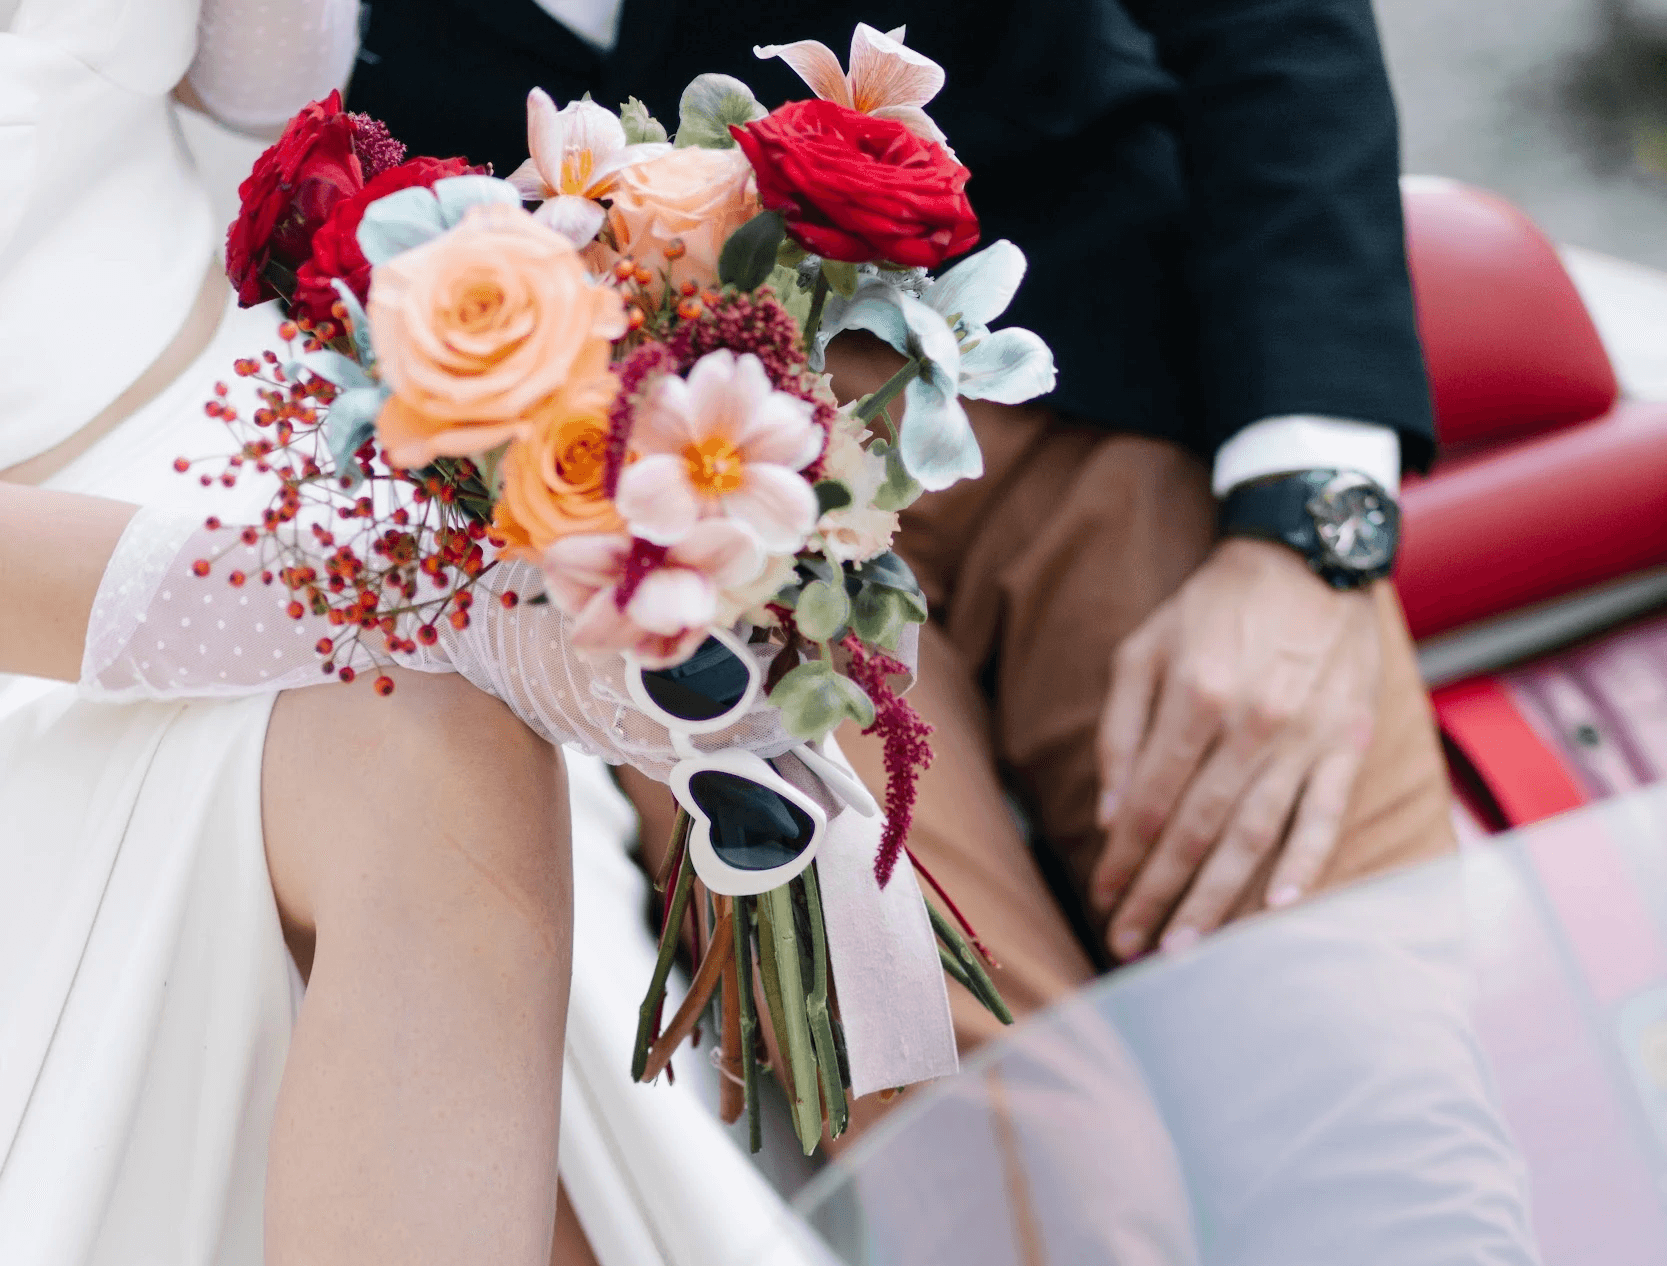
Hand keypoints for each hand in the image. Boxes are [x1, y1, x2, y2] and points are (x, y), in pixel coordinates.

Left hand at [1089, 537, 1379, 959]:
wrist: (1309, 556)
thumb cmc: (1214, 608)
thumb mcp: (1144, 650)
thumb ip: (1121, 731)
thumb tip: (1109, 814)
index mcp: (1194, 697)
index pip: (1151, 801)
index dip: (1123, 857)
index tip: (1102, 895)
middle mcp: (1250, 724)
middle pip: (1197, 833)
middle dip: (1158, 895)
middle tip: (1130, 943)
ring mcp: (1306, 739)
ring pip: (1255, 838)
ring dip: (1217, 900)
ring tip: (1184, 947)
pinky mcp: (1347, 744)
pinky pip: (1326, 817)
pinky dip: (1303, 868)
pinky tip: (1275, 910)